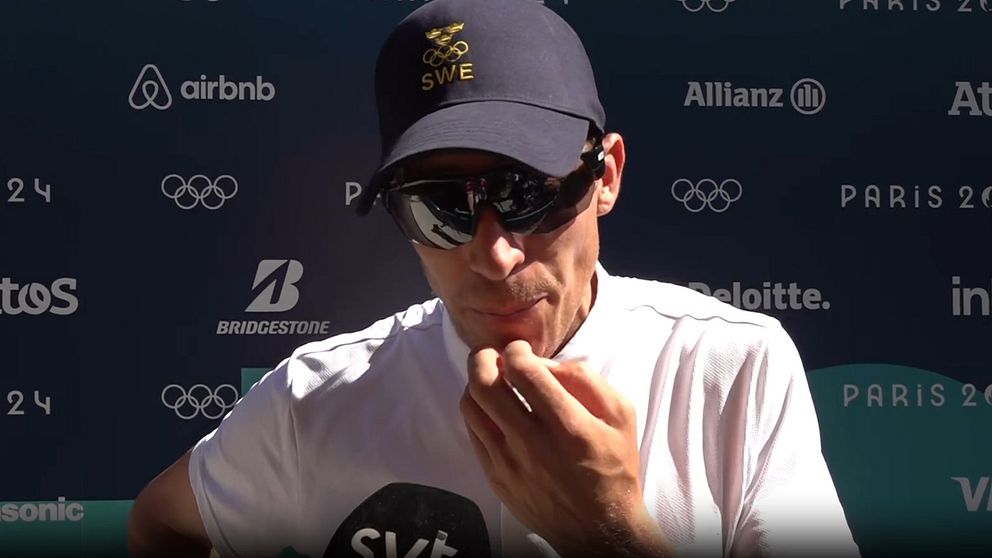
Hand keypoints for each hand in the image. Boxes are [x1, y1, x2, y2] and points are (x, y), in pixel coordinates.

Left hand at [459, 341, 672, 556]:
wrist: (598, 529)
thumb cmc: (614, 469)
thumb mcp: (621, 416)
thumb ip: (587, 380)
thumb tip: (546, 363)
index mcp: (568, 426)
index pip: (524, 371)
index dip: (516, 350)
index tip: (521, 350)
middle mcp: (533, 444)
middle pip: (485, 384)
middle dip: (483, 357)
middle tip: (493, 353)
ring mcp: (509, 463)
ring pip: (471, 408)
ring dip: (475, 383)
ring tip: (490, 378)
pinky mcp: (496, 478)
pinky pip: (472, 433)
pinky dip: (477, 411)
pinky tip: (492, 408)